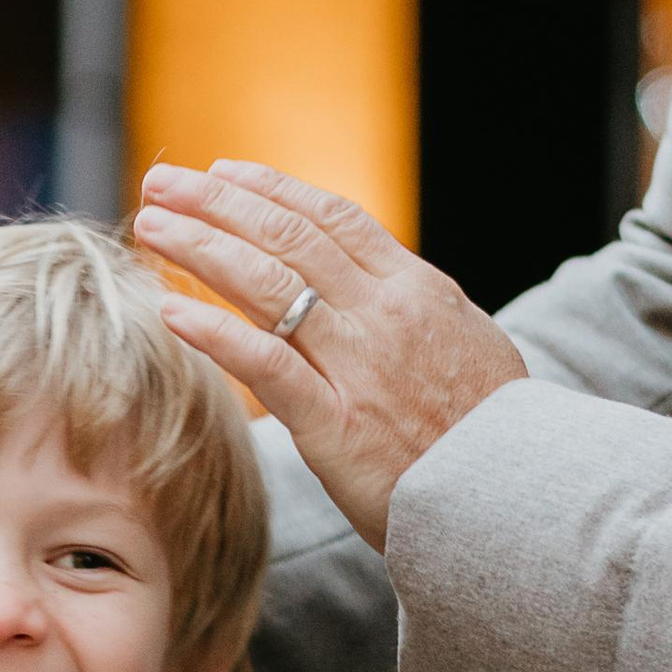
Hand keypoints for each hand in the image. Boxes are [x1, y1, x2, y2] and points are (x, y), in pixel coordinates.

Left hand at [132, 159, 523, 549]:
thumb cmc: (491, 435)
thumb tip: (377, 287)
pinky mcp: (337, 424)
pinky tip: (171, 310)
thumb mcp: (466, 346)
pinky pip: (265, 364)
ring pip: (268, 284)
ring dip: (202, 247)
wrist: (519, 500)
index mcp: (416, 290)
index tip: (222, 171)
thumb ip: (414, 311)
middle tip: (161, 182)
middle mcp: (384, 314)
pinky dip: (214, 331)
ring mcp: (359, 366)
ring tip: (152, 226)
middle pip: (288, 236)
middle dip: (217, 202)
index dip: (270, 188)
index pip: (332, 218)